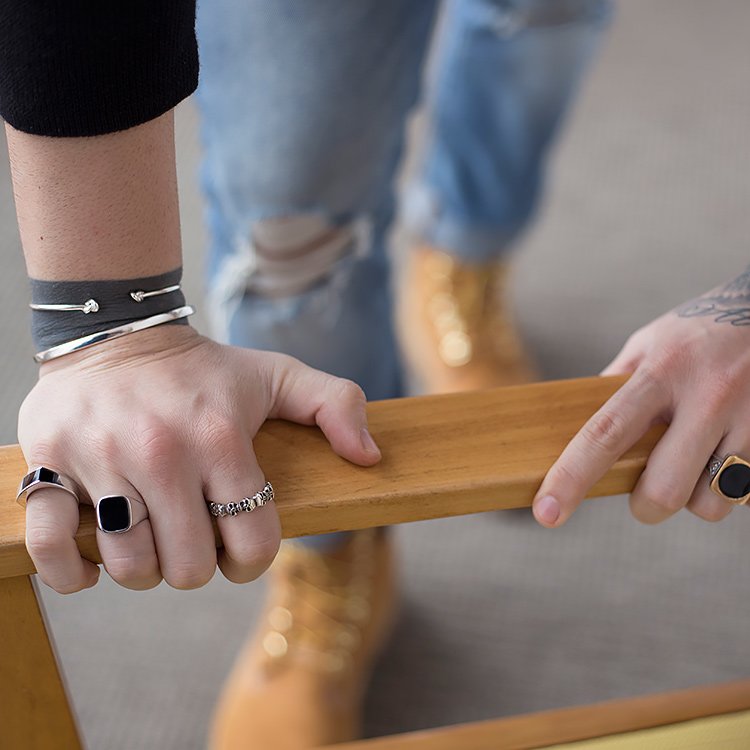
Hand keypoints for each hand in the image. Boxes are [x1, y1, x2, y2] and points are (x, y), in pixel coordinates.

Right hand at [18, 325, 380, 592]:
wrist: (116, 331)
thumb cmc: (204, 369)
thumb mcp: (278, 375)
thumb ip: (336, 406)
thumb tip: (370, 458)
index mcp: (222, 438)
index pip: (252, 540)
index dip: (251, 558)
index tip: (239, 546)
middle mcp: (164, 452)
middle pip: (189, 567)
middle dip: (197, 566)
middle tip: (192, 540)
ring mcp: (104, 459)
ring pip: (129, 565)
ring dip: (144, 567)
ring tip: (150, 535)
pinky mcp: (51, 462)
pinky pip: (50, 545)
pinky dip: (72, 570)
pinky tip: (92, 559)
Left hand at [532, 270, 749, 527]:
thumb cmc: (702, 331)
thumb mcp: (651, 342)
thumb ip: (618, 384)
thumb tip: (575, 425)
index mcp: (662, 371)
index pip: (605, 434)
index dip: (571, 477)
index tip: (546, 514)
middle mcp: (707, 396)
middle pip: (662, 489)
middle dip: (645, 505)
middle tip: (645, 491)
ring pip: (710, 503)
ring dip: (694, 498)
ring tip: (695, 465)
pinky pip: (744, 492)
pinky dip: (728, 487)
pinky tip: (726, 455)